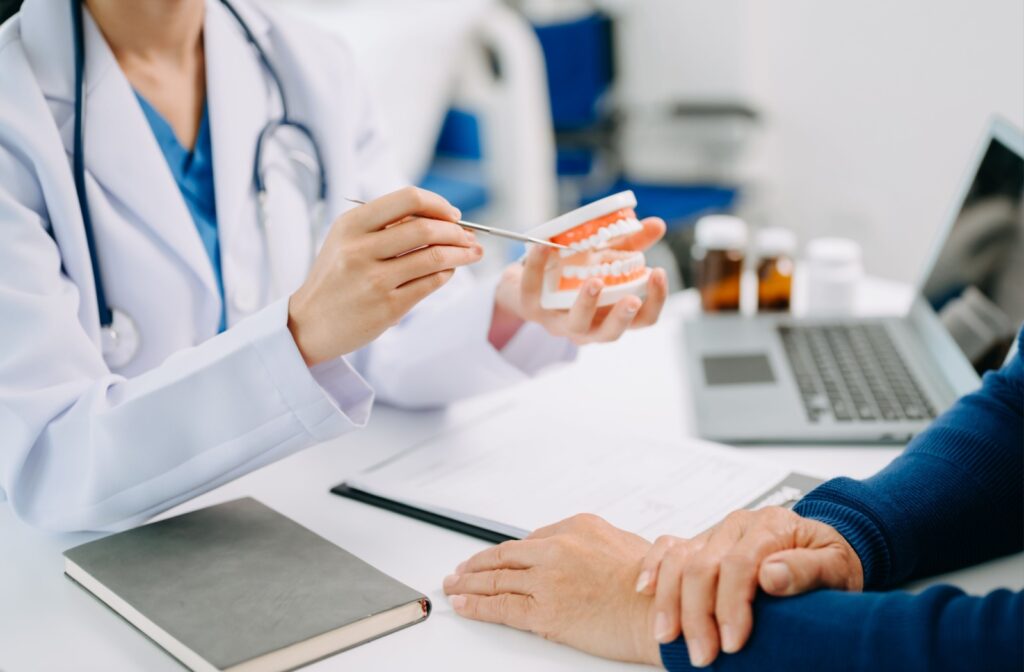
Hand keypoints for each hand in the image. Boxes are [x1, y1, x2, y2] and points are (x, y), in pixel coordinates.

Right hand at [288, 187, 482, 364]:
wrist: (308, 324)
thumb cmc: (335, 278)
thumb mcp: (346, 241)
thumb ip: (385, 226)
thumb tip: (441, 217)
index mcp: (351, 225)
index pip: (408, 199)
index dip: (438, 204)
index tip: (453, 215)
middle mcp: (360, 249)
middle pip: (426, 228)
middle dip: (457, 231)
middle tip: (470, 237)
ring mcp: (374, 280)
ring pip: (434, 257)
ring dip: (462, 253)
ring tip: (474, 252)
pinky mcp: (388, 307)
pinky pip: (430, 283)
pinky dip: (447, 273)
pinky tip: (451, 270)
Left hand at [444, 514, 661, 665]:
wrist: (661, 612)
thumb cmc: (655, 586)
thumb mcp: (626, 546)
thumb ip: (595, 546)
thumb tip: (582, 554)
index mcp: (576, 527)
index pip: (530, 540)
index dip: (508, 554)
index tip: (495, 559)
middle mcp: (557, 548)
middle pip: (505, 555)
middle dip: (478, 563)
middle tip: (461, 569)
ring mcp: (547, 579)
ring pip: (496, 578)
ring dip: (468, 582)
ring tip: (453, 586)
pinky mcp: (543, 611)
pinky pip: (499, 606)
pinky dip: (476, 605)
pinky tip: (463, 604)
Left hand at [489, 217, 668, 348]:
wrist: (525, 282)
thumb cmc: (573, 275)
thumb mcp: (604, 259)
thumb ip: (631, 244)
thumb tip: (658, 224)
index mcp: (610, 315)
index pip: (642, 319)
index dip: (655, 301)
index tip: (659, 273)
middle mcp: (588, 327)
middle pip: (610, 334)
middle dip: (622, 318)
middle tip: (632, 299)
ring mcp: (558, 321)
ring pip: (575, 324)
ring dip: (587, 304)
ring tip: (595, 282)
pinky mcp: (530, 308)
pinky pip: (533, 289)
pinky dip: (537, 266)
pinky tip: (545, 246)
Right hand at [636, 507, 863, 666]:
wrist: (822, 548)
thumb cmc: (831, 561)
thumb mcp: (837, 567)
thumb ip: (808, 570)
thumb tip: (772, 576)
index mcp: (771, 525)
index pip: (740, 563)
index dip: (731, 605)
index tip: (732, 643)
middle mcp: (738, 524)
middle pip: (702, 565)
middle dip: (697, 614)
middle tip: (702, 655)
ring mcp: (715, 533)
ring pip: (678, 559)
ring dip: (669, 601)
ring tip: (667, 637)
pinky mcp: (700, 544)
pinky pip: (667, 548)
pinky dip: (652, 568)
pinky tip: (646, 591)